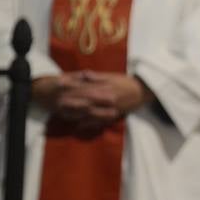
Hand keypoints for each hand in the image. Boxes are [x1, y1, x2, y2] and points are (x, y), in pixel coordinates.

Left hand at [33, 72, 151, 132]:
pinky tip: (80, 125)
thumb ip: (97, 76)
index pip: (84, 89)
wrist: (143, 91)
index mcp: (104, 87)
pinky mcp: (114, 115)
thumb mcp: (112, 76)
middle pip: (85, 102)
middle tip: (57, 105)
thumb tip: (83, 74)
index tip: (60, 92)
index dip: (71, 91)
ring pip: (91, 113)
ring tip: (64, 115)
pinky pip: (100, 121)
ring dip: (78, 115)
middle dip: (71, 104)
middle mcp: (105, 99)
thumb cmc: (127, 82)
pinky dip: (90, 123)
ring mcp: (109, 108)